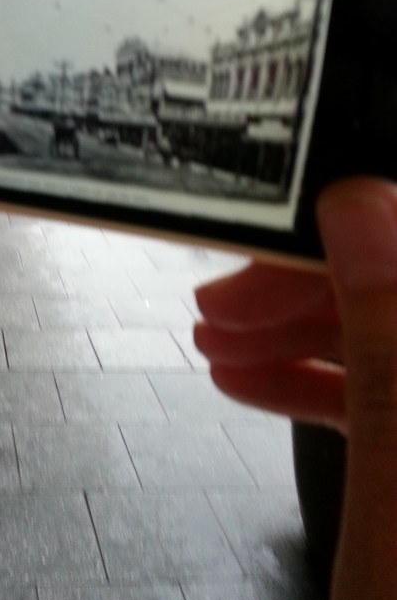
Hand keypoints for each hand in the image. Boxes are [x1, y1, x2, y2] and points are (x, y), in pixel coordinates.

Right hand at [194, 178, 396, 599]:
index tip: (286, 225)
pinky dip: (317, 377)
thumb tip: (368, 209)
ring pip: (392, 336)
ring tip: (221, 336)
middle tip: (226, 297)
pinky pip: (386, 391)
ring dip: (302, 325)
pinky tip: (254, 377)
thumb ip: (393, 353)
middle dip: (310, 283)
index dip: (367, 223)